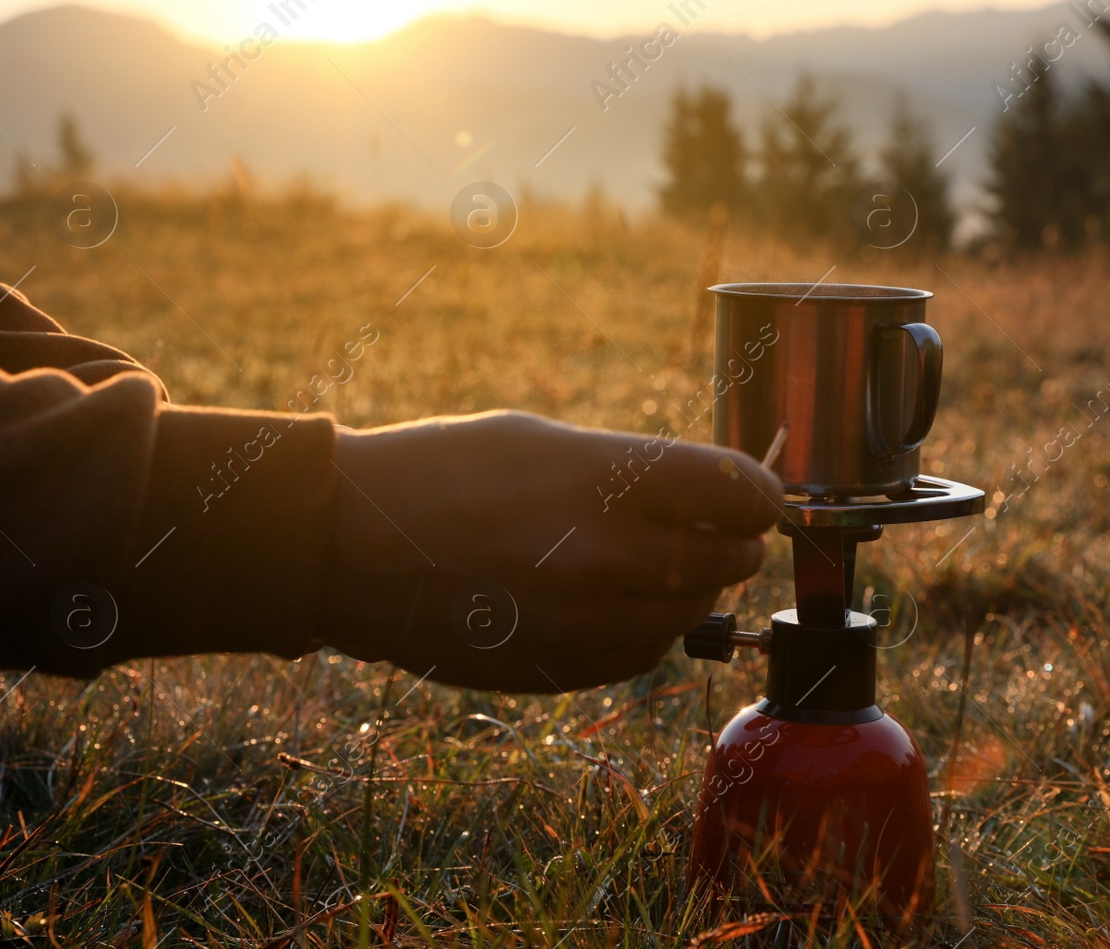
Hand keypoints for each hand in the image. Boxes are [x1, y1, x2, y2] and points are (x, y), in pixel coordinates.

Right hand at [318, 410, 783, 691]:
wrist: (348, 545)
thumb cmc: (444, 470)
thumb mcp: (547, 440)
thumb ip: (637, 471)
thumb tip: (712, 495)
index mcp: (609, 481)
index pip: (742, 494)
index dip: (761, 492)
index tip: (756, 492)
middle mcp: (608, 556)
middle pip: (731, 559)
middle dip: (732, 540)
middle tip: (712, 526)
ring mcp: (585, 622)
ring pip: (692, 615)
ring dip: (689, 587)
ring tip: (652, 560)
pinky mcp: (561, 669)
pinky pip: (643, 655)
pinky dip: (645, 629)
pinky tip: (612, 599)